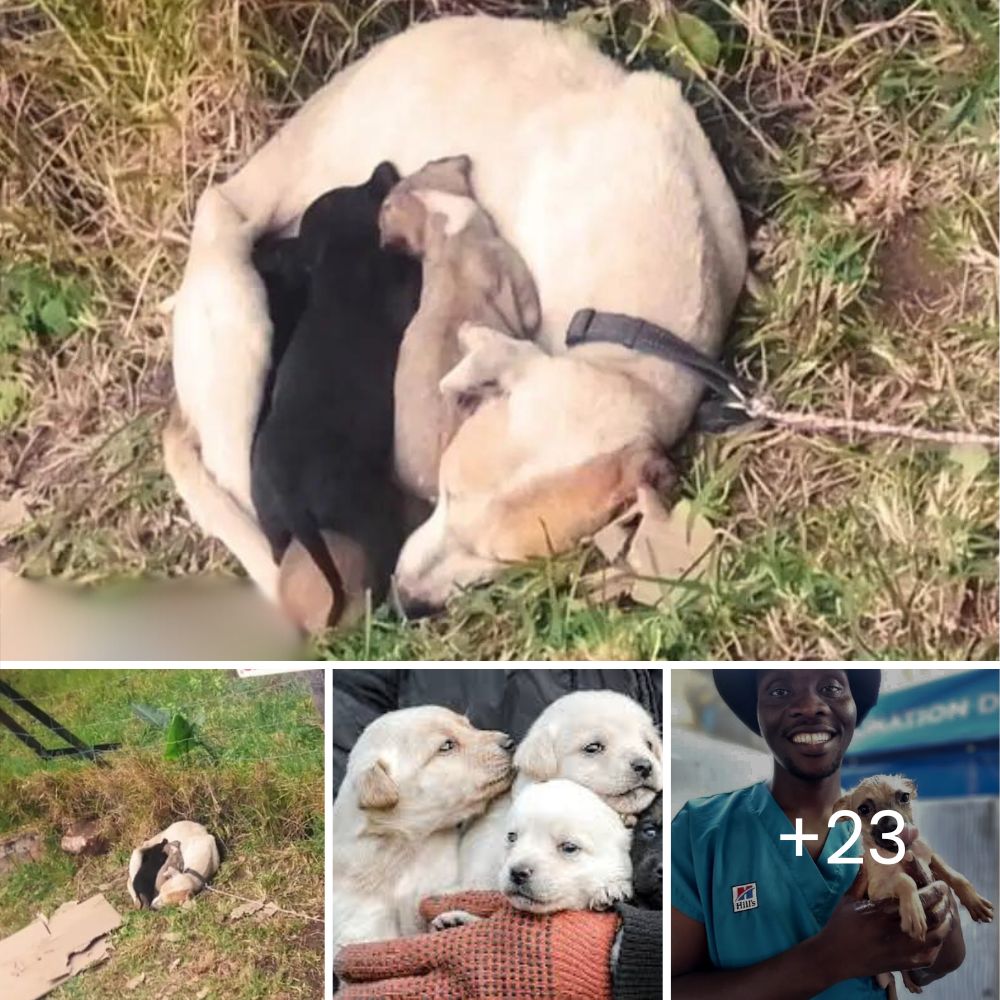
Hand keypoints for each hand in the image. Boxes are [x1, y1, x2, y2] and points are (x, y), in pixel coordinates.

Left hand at [334, 891, 619, 999]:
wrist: (595, 967)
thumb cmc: (548, 932)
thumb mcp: (502, 911)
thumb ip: (461, 909)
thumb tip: (425, 908)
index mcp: (458, 952)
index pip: (397, 960)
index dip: (365, 963)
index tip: (344, 963)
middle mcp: (458, 986)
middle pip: (395, 997)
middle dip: (361, 996)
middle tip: (339, 994)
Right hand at [816, 881, 953, 981]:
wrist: (834, 957)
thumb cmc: (839, 925)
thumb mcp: (847, 899)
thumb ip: (860, 880)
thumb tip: (864, 857)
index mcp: (880, 911)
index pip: (915, 899)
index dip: (932, 891)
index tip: (940, 884)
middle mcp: (893, 930)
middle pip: (928, 916)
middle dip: (942, 904)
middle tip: (947, 895)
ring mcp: (899, 949)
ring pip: (933, 937)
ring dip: (944, 924)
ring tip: (948, 913)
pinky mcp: (902, 964)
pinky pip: (928, 956)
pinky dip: (937, 946)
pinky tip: (938, 936)